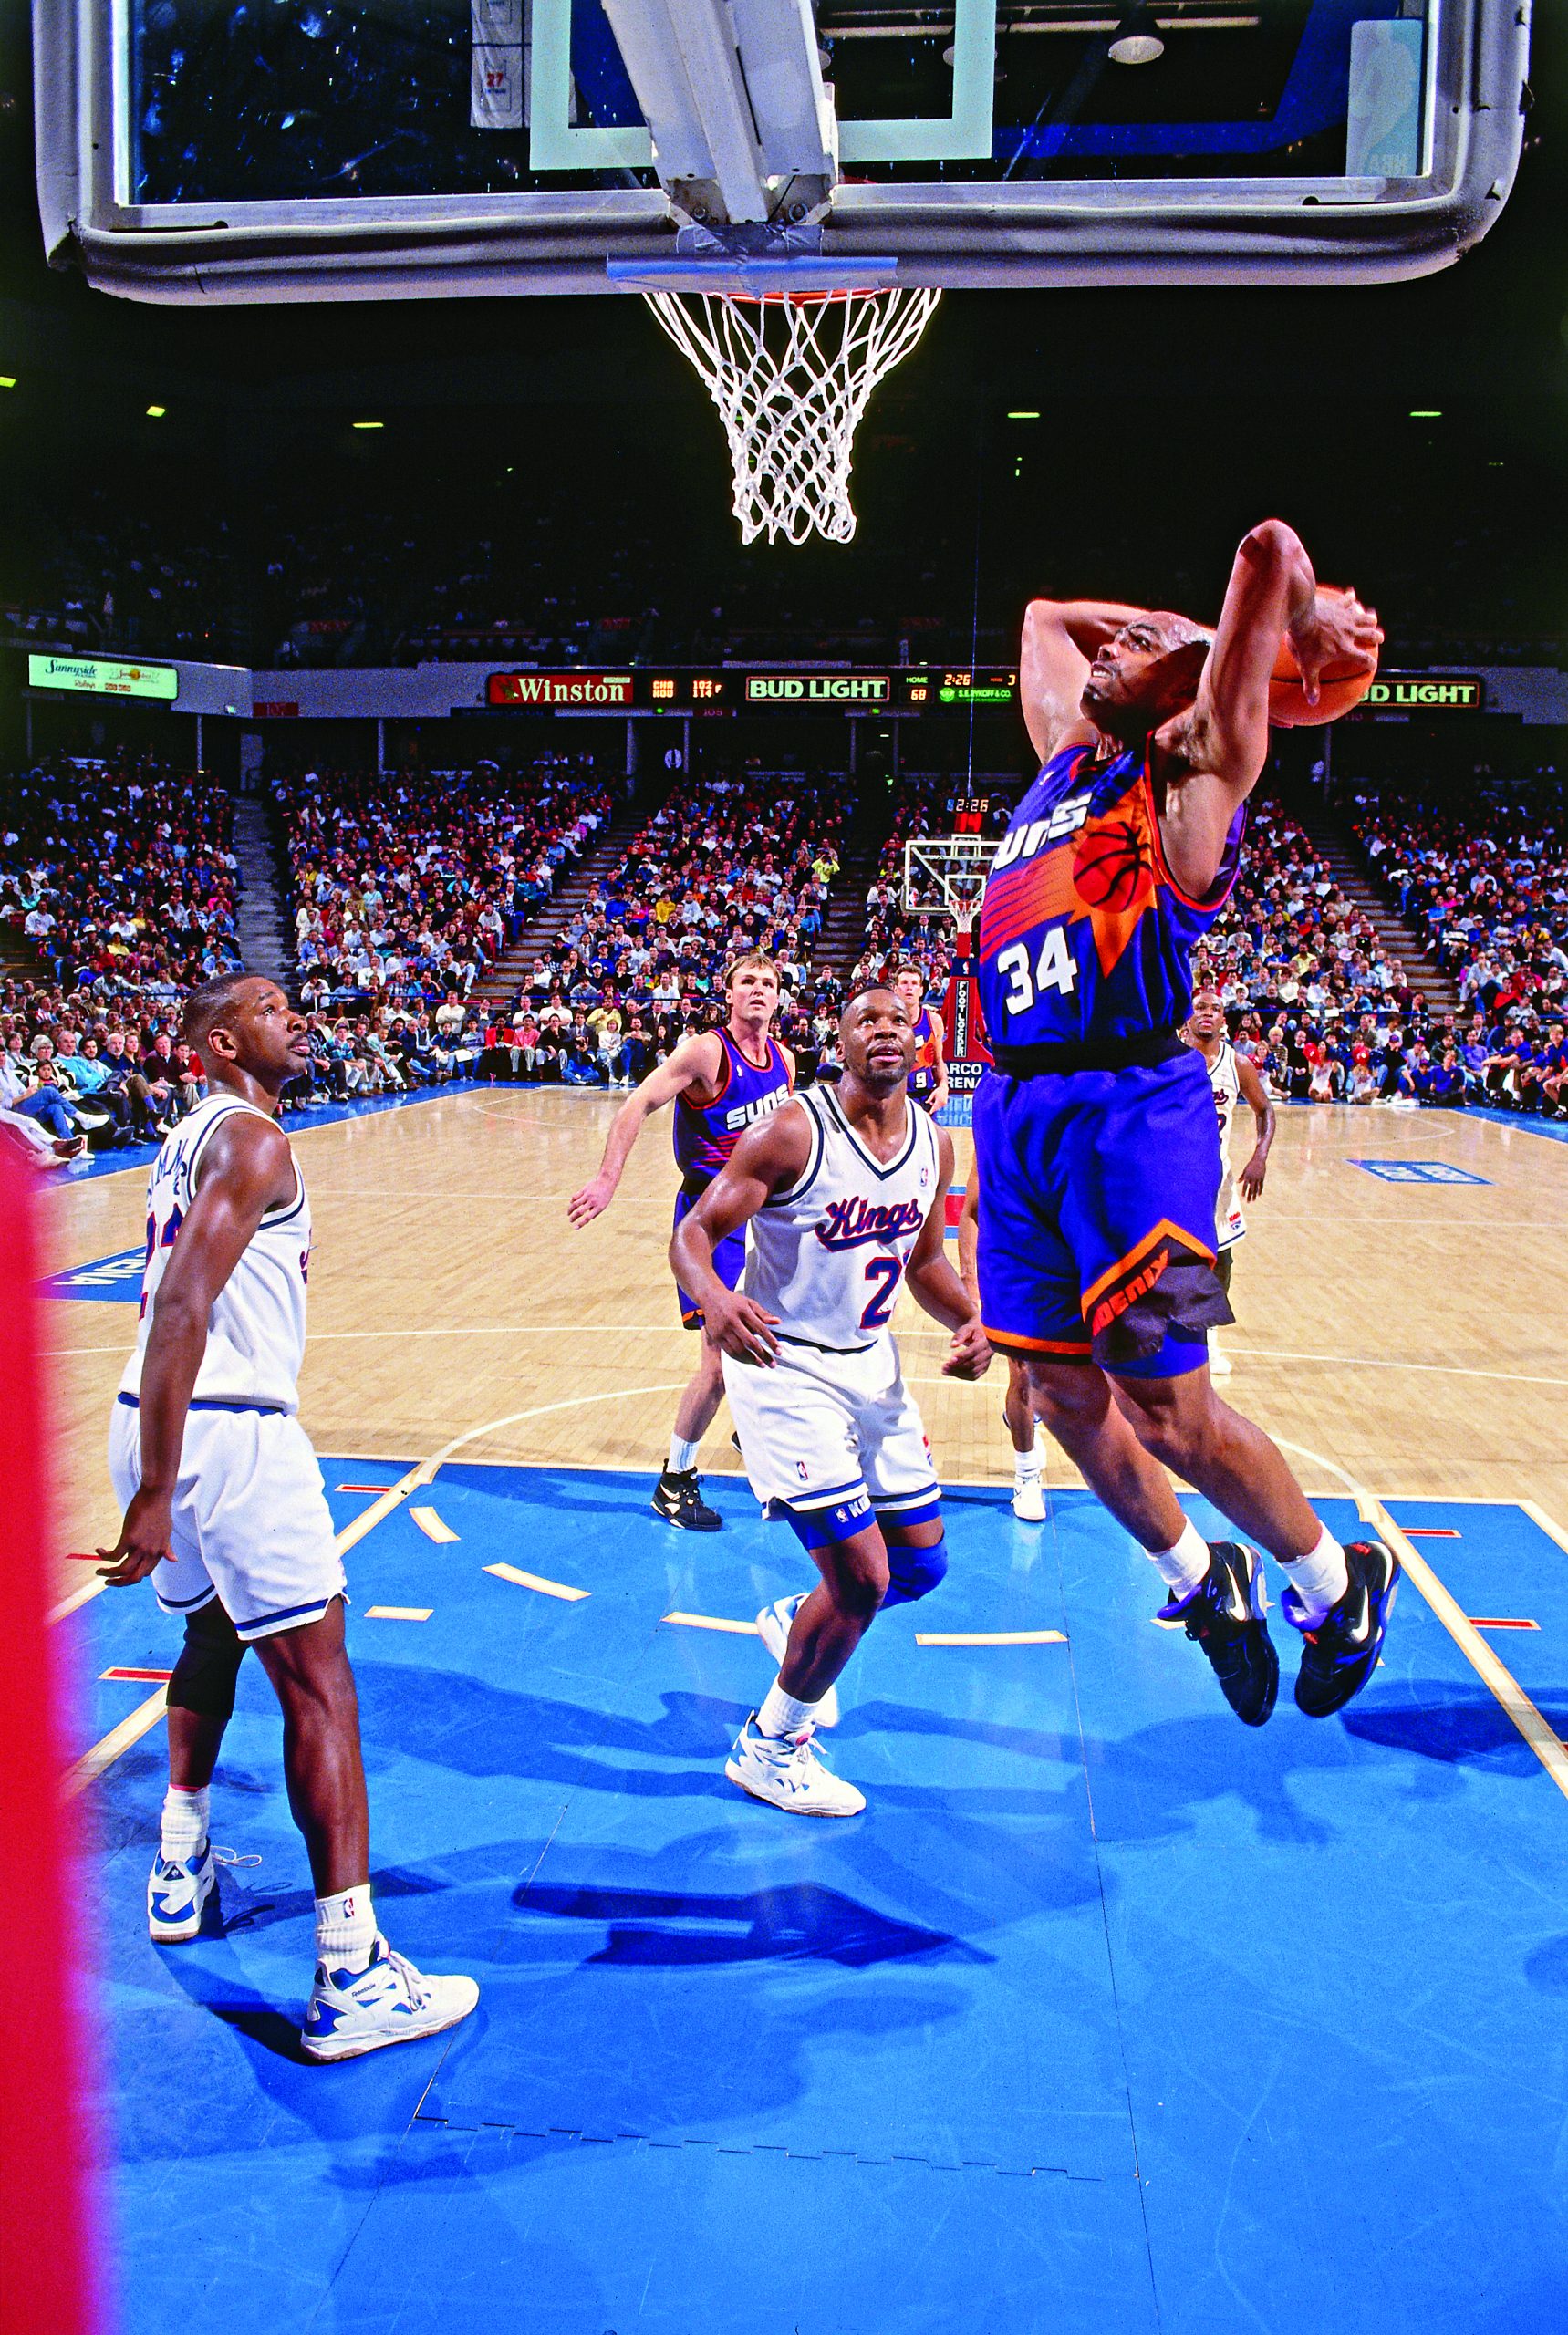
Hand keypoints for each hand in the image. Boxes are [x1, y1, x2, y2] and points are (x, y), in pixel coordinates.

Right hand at [96, 1486, 175, 1584]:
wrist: (156, 1495)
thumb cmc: (160, 1511)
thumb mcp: (166, 1533)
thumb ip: (167, 1549)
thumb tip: (174, 1560)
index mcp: (159, 1553)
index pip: (146, 1573)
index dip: (132, 1575)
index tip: (122, 1572)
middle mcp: (150, 1553)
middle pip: (134, 1578)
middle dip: (119, 1583)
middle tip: (108, 1582)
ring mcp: (140, 1547)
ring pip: (122, 1571)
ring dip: (108, 1574)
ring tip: (98, 1571)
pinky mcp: (129, 1539)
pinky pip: (113, 1556)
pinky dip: (104, 1557)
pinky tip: (98, 1551)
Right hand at [567, 1172, 615, 1226]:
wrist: (606, 1181)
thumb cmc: (605, 1195)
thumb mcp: (603, 1205)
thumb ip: (595, 1213)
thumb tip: (587, 1219)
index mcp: (598, 1207)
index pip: (588, 1218)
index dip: (580, 1224)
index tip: (575, 1228)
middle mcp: (592, 1202)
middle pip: (580, 1212)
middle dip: (573, 1217)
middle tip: (570, 1220)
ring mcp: (588, 1195)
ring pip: (575, 1204)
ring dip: (570, 1210)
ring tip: (568, 1214)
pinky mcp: (584, 1189)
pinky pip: (575, 1196)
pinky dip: (572, 1201)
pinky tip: (571, 1204)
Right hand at [700, 1287, 780, 1366]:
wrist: (711, 1298)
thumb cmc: (734, 1301)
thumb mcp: (750, 1303)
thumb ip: (763, 1313)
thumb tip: (778, 1322)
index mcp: (743, 1311)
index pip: (760, 1328)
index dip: (771, 1341)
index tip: (779, 1351)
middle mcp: (732, 1321)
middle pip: (750, 1342)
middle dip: (763, 1355)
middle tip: (773, 1364)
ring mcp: (723, 1330)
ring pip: (739, 1350)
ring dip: (752, 1360)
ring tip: (762, 1364)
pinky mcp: (716, 1337)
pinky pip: (730, 1352)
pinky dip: (740, 1359)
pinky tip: (749, 1361)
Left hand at [942, 1317, 991, 1380]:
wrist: (982, 1335)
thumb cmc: (972, 1331)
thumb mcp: (966, 1329)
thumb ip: (959, 1335)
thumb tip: (952, 1345)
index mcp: (985, 1341)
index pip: (974, 1351)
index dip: (962, 1356)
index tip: (950, 1359)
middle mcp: (989, 1353)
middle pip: (973, 1363)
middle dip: (958, 1366)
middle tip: (943, 1367)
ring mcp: (987, 1362)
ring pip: (973, 1372)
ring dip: (958, 1373)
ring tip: (944, 1370)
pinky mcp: (984, 1369)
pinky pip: (973, 1376)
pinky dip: (962, 1376)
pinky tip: (951, 1372)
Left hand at [1238, 1151, 1267, 1202]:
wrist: (1259, 1160)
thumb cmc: (1250, 1165)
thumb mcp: (1245, 1170)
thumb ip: (1242, 1177)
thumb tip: (1237, 1182)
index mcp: (1247, 1176)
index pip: (1245, 1186)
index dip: (1244, 1191)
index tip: (1243, 1196)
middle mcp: (1252, 1178)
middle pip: (1250, 1189)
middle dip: (1249, 1196)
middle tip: (1248, 1202)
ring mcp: (1257, 1178)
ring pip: (1256, 1188)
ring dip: (1254, 1195)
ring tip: (1253, 1200)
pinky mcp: (1262, 1178)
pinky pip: (1261, 1186)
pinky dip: (1260, 1190)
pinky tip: (1259, 1195)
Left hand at [1286, 586, 1382, 708]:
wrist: (1303, 615)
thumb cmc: (1305, 642)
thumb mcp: (1307, 667)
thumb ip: (1311, 685)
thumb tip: (1312, 703)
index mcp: (1345, 650)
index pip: (1363, 659)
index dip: (1370, 664)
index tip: (1372, 666)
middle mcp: (1351, 633)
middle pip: (1370, 634)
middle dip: (1376, 636)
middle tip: (1379, 637)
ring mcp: (1346, 617)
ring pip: (1364, 617)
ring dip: (1369, 618)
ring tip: (1372, 618)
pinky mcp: (1338, 605)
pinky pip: (1347, 601)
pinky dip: (1350, 598)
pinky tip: (1351, 594)